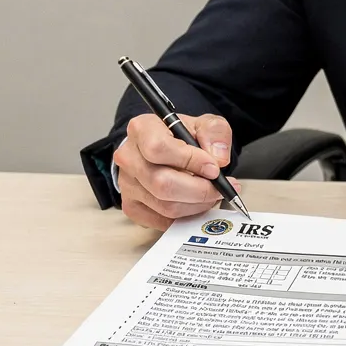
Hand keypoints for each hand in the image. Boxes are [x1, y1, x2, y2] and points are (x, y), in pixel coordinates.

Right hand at [112, 113, 236, 231]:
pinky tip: (196, 203)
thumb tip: (218, 159)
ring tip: (212, 194)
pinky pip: (164, 221)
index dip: (190, 161)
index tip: (214, 168)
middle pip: (162, 183)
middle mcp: (128, 157)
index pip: (159, 149)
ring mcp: (126, 185)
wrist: (167, 149)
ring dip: (197, 205)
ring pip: (165, 206)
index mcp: (142, 129)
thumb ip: (215, 133)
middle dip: (199, 190)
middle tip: (219, 188)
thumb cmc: (183, 137)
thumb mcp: (205, 124)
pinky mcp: (132, 207)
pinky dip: (187, 216)